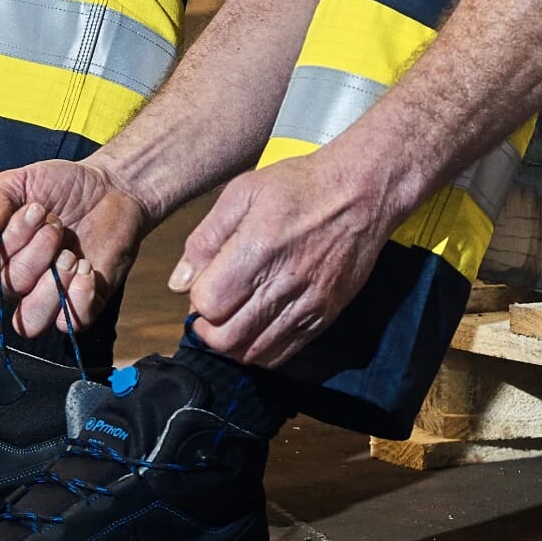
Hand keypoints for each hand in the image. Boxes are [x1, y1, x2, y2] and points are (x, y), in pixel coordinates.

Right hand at [0, 160, 147, 342]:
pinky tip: (88, 269)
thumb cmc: (62, 186)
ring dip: (50, 288)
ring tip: (70, 257)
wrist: (112, 188)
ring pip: (30, 322)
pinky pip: (69, 324)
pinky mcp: (82, 301)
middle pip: (9, 289)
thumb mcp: (23, 180)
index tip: (38, 209)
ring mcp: (50, 293)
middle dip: (36, 254)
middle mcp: (20, 278)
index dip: (8, 239)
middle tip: (58, 227)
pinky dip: (77, 299)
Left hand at [172, 143, 413, 371]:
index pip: (209, 303)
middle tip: (212, 310)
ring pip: (254, 354)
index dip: (197, 299)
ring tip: (234, 319)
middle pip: (227, 338)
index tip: (204, 285)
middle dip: (208, 330)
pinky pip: (285, 354)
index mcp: (257, 249)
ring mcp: (307, 305)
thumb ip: (206, 237)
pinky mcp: (324, 316)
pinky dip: (262, 350)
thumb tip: (179, 281)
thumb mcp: (242, 192)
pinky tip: (258, 327)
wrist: (362, 193)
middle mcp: (283, 284)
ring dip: (233, 344)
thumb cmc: (300, 186)